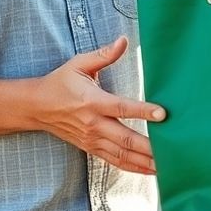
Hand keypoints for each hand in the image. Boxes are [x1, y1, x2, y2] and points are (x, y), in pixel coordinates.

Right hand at [34, 37, 165, 174]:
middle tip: (172, 150)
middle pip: (126, 138)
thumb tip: (123, 40)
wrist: (37, 107)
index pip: (122, 108)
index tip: (163, 114)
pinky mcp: (91, 148)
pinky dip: (133, 168)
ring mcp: (92, 139)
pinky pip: (115, 161)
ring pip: (122, 154)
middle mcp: (94, 124)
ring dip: (144, 162)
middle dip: (150, 147)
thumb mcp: (79, 64)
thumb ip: (103, 55)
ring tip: (167, 166)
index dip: (143, 111)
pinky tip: (149, 170)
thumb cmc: (60, 83)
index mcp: (93, 102)